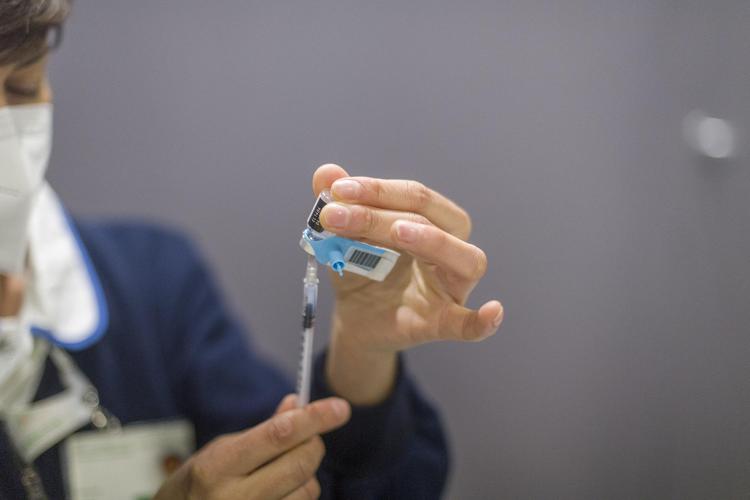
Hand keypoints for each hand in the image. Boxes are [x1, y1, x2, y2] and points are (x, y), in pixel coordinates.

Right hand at [154, 395, 349, 499]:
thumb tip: (297, 404)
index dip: (315, 418)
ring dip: (308, 473)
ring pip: (307, 489)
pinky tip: (282, 489)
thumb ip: (264, 430)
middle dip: (314, 442)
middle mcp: (234, 498)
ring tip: (286, 469)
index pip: (278, 435)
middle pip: (300, 463)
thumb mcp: (222, 450)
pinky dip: (300, 493)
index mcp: (218, 467)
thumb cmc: (199, 483)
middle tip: (310, 436)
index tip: (341, 407)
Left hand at [313, 164, 503, 352]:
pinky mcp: (440, 322)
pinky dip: (482, 321)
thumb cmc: (360, 271)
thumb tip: (326, 172)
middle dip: (383, 213)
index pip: (416, 196)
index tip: (338, 189)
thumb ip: (338, 205)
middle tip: (337, 214)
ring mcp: (451, 287)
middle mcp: (451, 249)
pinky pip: (467, 324)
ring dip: (433, 241)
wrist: (355, 318)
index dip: (378, 189)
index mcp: (433, 221)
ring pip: (464, 259)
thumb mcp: (342, 237)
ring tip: (398, 232)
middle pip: (434, 220)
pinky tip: (493, 312)